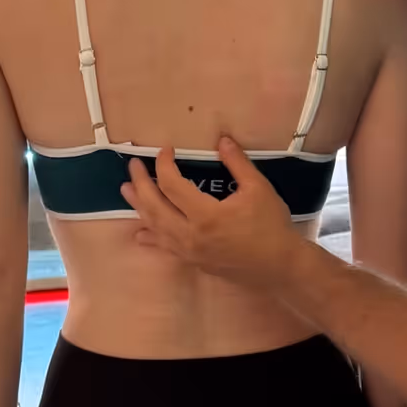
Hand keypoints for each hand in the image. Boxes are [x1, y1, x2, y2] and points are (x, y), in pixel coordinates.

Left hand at [122, 140, 303, 290]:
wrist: (279, 266)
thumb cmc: (271, 227)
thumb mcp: (259, 189)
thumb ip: (237, 163)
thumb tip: (222, 140)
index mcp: (205, 215)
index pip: (172, 184)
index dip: (165, 164)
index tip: (166, 150)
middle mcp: (190, 235)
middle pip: (154, 206)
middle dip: (141, 183)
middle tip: (133, 166)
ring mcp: (189, 251)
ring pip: (155, 227)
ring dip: (139, 207)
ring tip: (127, 190)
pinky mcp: (193, 262)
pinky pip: (165, 248)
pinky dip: (150, 238)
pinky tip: (140, 234)